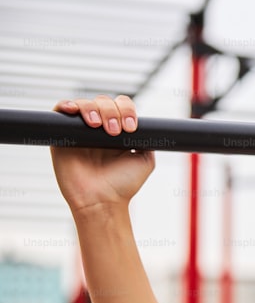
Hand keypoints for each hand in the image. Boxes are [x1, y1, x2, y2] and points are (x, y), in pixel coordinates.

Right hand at [50, 95, 153, 215]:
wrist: (102, 201)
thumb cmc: (122, 185)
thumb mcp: (145, 160)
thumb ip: (147, 140)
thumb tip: (146, 125)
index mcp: (118, 131)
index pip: (121, 106)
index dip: (126, 110)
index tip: (130, 128)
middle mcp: (99, 129)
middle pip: (103, 102)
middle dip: (111, 111)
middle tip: (114, 131)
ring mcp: (79, 131)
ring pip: (84, 104)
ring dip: (92, 109)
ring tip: (97, 126)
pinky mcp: (60, 137)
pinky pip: (59, 111)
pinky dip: (65, 105)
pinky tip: (73, 110)